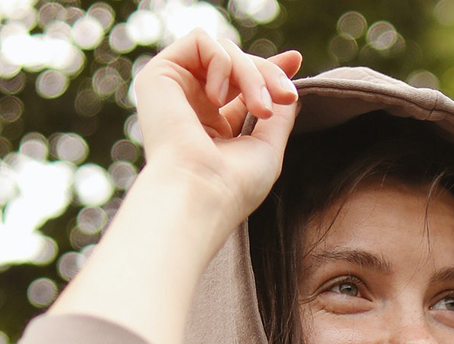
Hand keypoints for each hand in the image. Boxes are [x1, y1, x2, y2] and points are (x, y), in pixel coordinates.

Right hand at [132, 32, 301, 224]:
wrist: (200, 193)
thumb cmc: (234, 184)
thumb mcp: (267, 147)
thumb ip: (279, 117)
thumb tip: (290, 91)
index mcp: (211, 126)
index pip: (239, 85)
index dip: (267, 69)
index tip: (295, 60)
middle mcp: (190, 106)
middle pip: (237, 64)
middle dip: (268, 74)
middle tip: (285, 98)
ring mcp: (174, 90)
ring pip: (224, 51)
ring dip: (251, 74)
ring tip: (258, 109)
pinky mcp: (158, 75)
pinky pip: (199, 40)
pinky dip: (221, 63)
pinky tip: (218, 98)